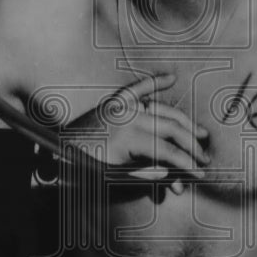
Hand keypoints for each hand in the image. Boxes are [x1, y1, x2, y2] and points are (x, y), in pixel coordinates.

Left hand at [66, 73, 208, 192]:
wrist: (52, 154)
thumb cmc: (81, 170)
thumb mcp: (115, 178)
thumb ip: (146, 175)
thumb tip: (174, 177)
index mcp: (129, 138)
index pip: (168, 152)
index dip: (187, 165)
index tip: (200, 175)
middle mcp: (129, 117)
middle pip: (171, 130)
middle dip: (191, 146)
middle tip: (204, 159)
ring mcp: (122, 107)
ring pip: (162, 110)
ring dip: (183, 121)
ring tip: (200, 134)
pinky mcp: (113, 102)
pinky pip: (138, 88)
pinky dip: (154, 82)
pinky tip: (171, 78)